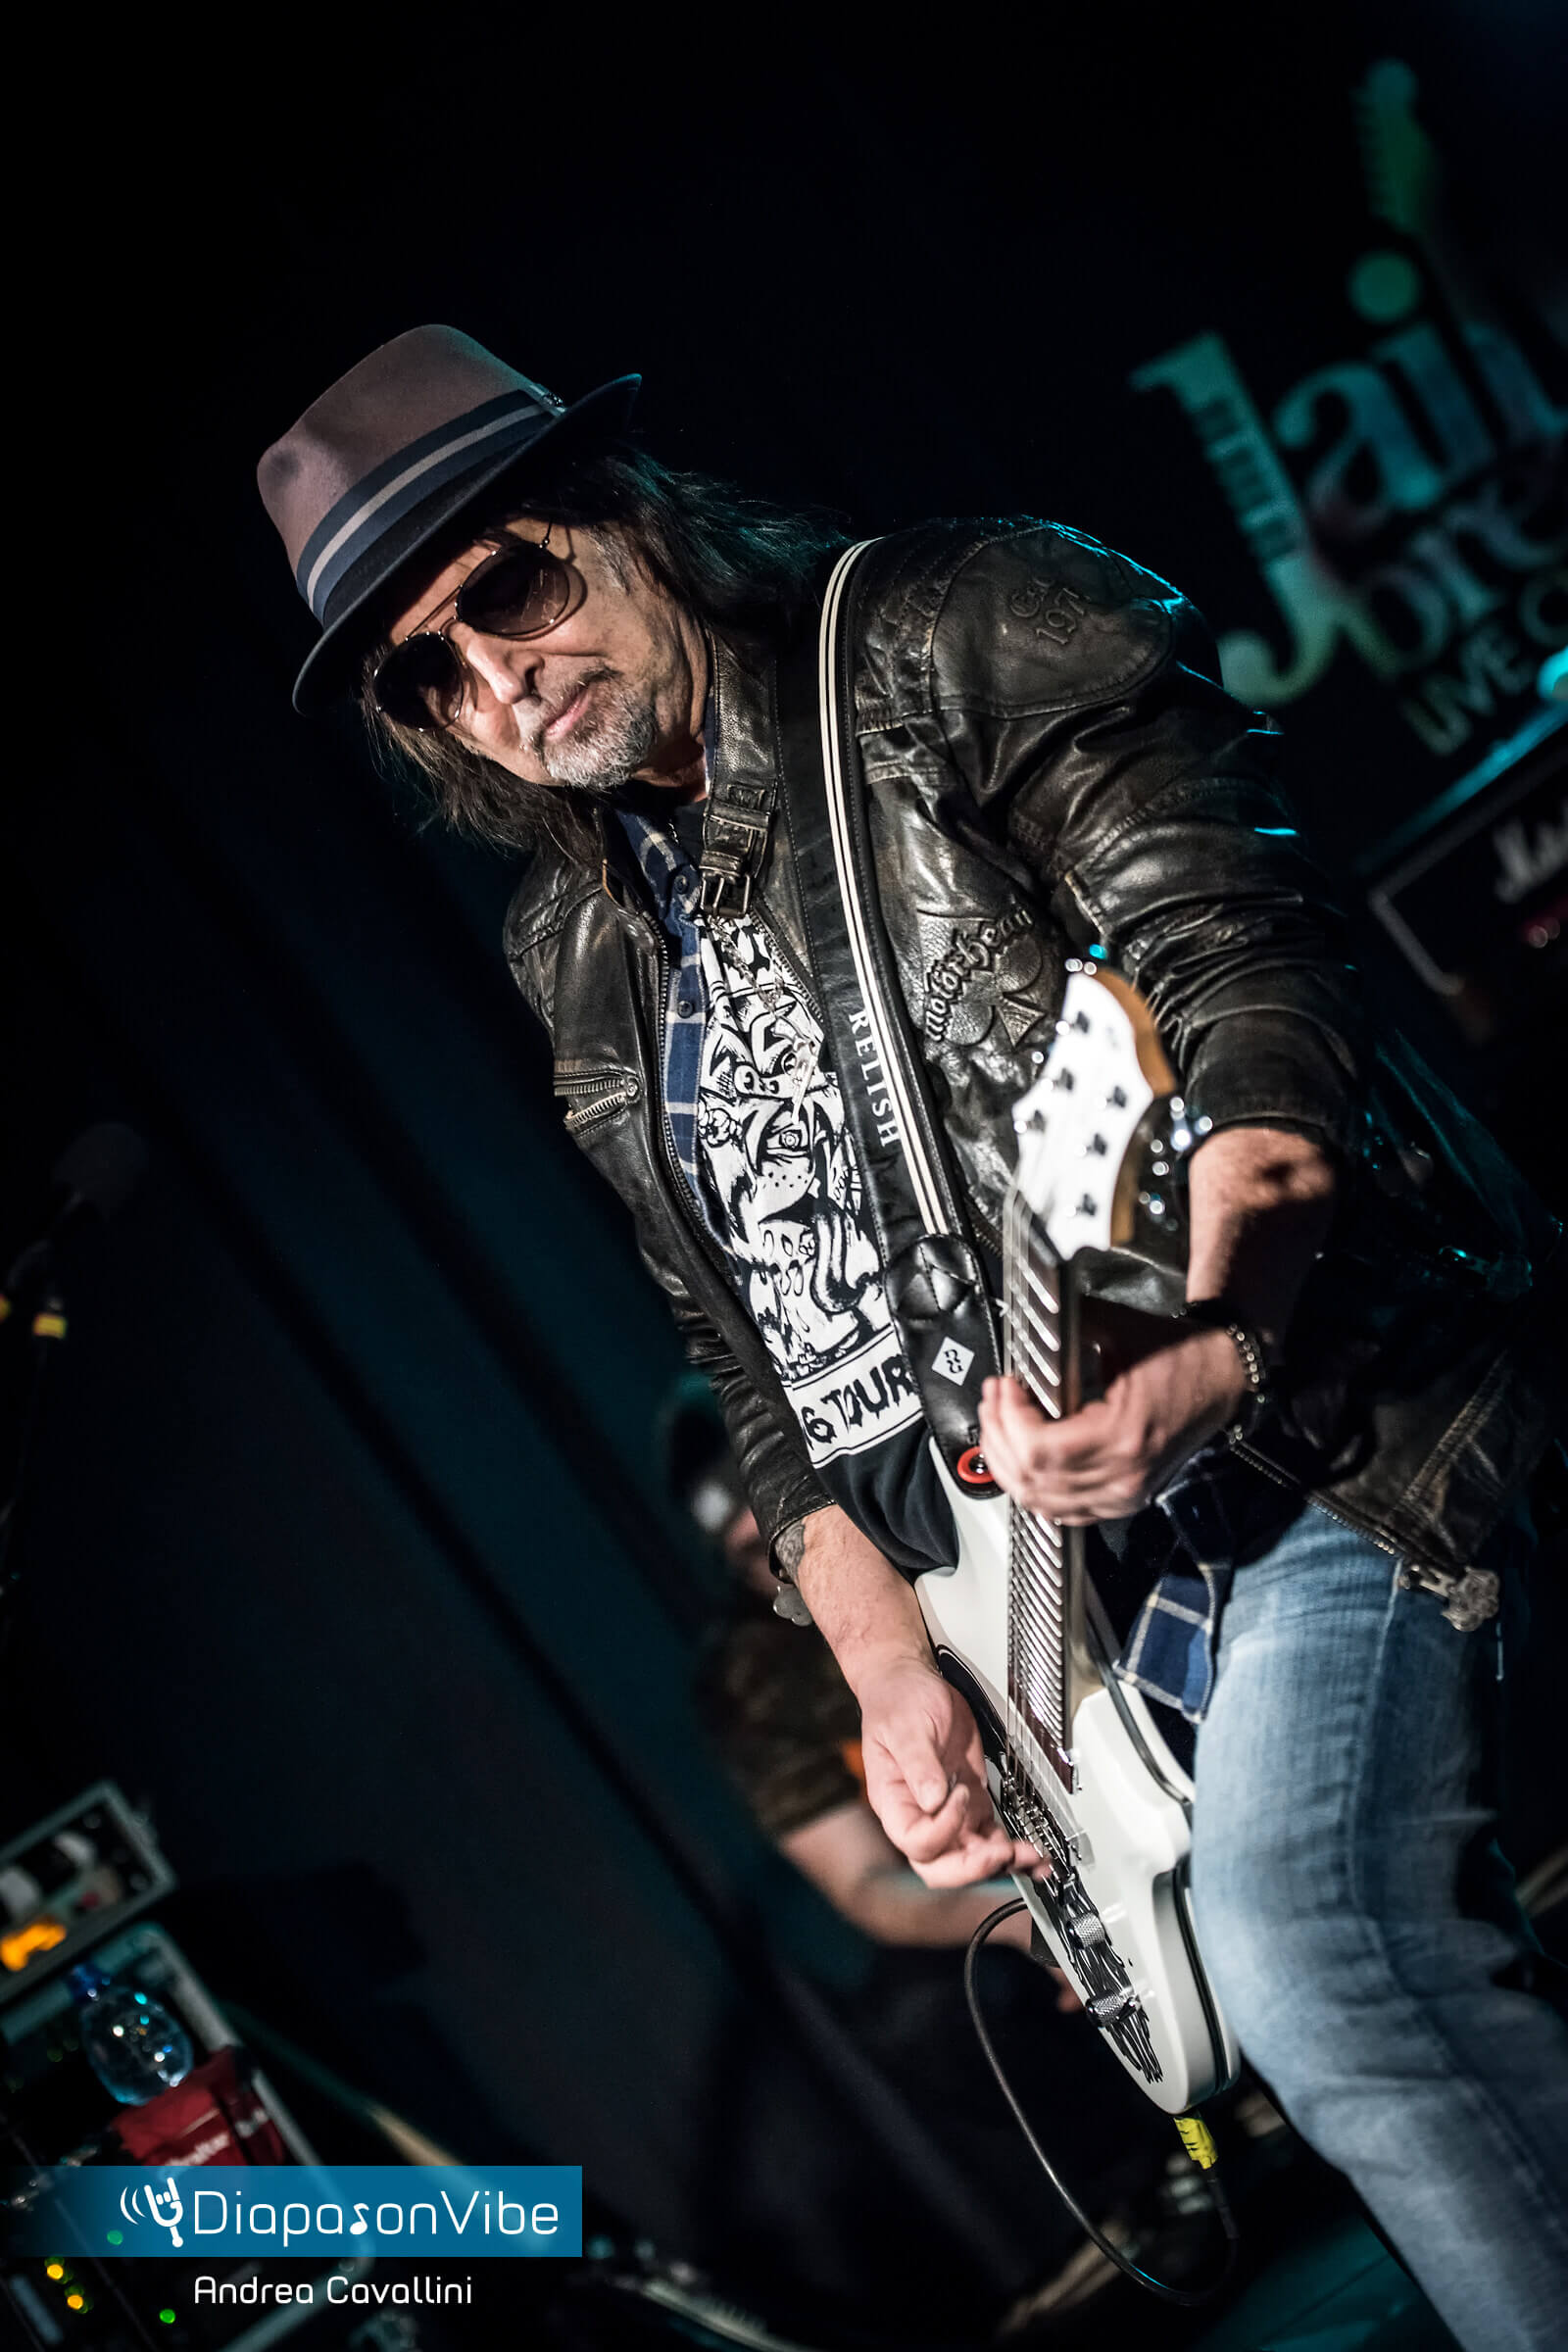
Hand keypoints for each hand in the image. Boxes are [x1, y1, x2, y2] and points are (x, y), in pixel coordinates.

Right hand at [857, 1657, 1042, 1887]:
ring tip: (1032, 1857)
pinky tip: (1033, 1855)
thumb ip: (918, 1762)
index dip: (943, 1829)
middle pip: (941, 1866)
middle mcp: (919, 1815)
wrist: (912, 1684)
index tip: (962, 1795)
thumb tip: (934, 1799)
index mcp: (894, 1801)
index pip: (916, 1841)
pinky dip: (1012, 1850)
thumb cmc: (898, 1701)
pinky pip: (990, 1838)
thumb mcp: (905, 1727)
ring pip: (971, 1857)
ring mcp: (949, 1813)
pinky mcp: (972, 1804)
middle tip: (1002, 1852)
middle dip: (974, 1866)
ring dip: (1001, 1863)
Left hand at [978, 1311, 1245, 1522]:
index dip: (1007, 1419)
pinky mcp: (1125, 1500)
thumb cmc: (1179, 1355)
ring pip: (1041, 1502)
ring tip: (1000, 1425)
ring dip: (1009, 1466)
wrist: (1223, 1378)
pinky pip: (1064, 1512)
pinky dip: (1034, 1489)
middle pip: (1032, 1480)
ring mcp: (1125, 1495)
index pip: (1039, 1450)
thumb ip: (1068, 1324)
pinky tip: (1023, 1458)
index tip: (1003, 1386)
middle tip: (993, 1399)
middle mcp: (1124, 1476)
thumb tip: (1025, 1320)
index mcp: (1123, 1435)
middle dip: (998, 1436)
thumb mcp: (1119, 1328)